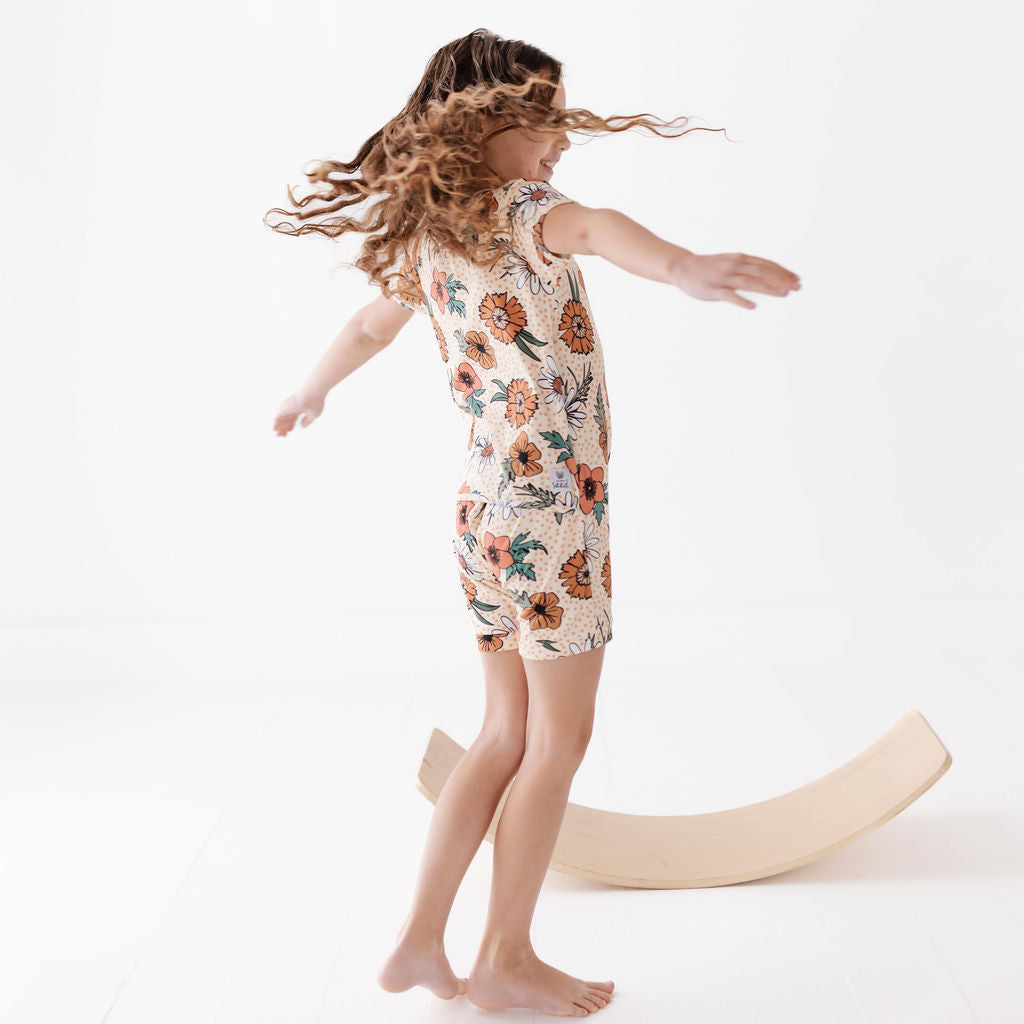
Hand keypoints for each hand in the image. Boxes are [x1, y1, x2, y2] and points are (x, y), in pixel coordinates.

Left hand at [273, 388, 324, 436]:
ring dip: (279, 427)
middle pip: (286, 419)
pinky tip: (275, 430)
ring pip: (281, 419)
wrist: (311, 395)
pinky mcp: (282, 408)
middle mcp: (292, 407)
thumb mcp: (313, 415)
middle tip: (283, 435)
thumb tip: (302, 426)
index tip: (290, 430)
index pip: (293, 417)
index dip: (291, 424)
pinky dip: (275, 424)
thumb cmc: (315, 402)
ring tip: (278, 435)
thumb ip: (307, 421)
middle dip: (284, 427)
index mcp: (300, 408)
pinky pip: (276, 418)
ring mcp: (287, 407)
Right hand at [671, 252, 800, 309]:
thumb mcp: (730, 261)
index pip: (766, 264)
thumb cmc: (709, 267)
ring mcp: (723, 277)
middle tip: (796, 287)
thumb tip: (768, 273)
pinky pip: (729, 296)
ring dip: (768, 288)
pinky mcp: (712, 289)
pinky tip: (752, 306)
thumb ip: (747, 266)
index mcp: (740, 259)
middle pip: (762, 272)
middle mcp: (734, 266)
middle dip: (781, 279)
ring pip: (749, 282)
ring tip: (783, 294)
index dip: (782, 271)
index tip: (796, 279)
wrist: (683, 268)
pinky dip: (741, 301)